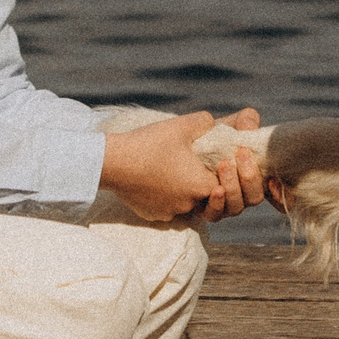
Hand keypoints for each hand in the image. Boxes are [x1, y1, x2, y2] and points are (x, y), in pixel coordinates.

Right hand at [102, 110, 261, 223]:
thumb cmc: (148, 143)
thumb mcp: (182, 125)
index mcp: (201, 186)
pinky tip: (160, 179)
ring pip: (190, 205)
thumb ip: (207, 123)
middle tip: (202, 166)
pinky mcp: (154, 215)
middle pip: (211, 198)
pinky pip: (170, 208)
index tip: (221, 159)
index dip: (228, 173)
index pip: (227, 186)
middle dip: (211, 183)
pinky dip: (170, 196)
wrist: (111, 162)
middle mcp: (189, 205)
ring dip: (190, 191)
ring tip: (181, 171)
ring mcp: (170, 213)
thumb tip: (216, 124)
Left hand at [198, 109, 281, 215]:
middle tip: (241, 153)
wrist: (185, 148)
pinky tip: (215, 188)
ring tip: (224, 165)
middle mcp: (243, 194)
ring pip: (237, 207)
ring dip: (233, 186)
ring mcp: (226, 204)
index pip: (276, 195)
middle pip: (255, 197)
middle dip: (251, 177)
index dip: (281, 195)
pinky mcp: (206, 209)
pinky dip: (217, 203)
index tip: (275, 180)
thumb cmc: (216, 138)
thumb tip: (250, 127)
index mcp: (256, 177)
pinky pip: (215, 214)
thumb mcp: (232, 125)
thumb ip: (246, 121)